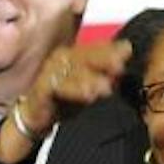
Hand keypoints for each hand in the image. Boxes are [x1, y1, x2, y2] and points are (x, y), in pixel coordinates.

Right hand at [2, 40, 132, 159]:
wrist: (36, 115)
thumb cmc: (63, 99)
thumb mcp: (89, 87)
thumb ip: (105, 78)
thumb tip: (123, 71)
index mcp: (74, 55)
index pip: (94, 48)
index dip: (111, 49)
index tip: (127, 50)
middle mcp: (61, 58)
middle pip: (85, 56)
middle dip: (103, 60)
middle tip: (120, 65)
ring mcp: (50, 71)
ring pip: (73, 71)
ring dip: (90, 78)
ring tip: (106, 87)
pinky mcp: (42, 87)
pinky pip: (59, 87)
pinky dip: (74, 90)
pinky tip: (88, 95)